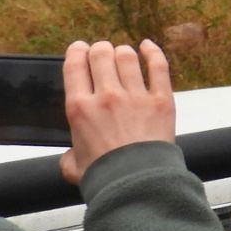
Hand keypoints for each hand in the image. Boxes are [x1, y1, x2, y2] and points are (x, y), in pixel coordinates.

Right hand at [60, 39, 176, 186]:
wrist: (137, 183)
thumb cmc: (105, 177)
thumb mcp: (72, 167)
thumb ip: (69, 156)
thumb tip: (72, 155)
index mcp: (80, 109)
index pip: (75, 66)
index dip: (76, 52)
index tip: (79, 48)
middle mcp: (106, 96)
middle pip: (101, 55)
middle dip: (99, 49)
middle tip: (101, 52)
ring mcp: (136, 96)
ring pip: (127, 57)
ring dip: (122, 52)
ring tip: (122, 54)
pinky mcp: (161, 100)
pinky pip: (158, 66)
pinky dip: (153, 52)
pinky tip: (148, 46)